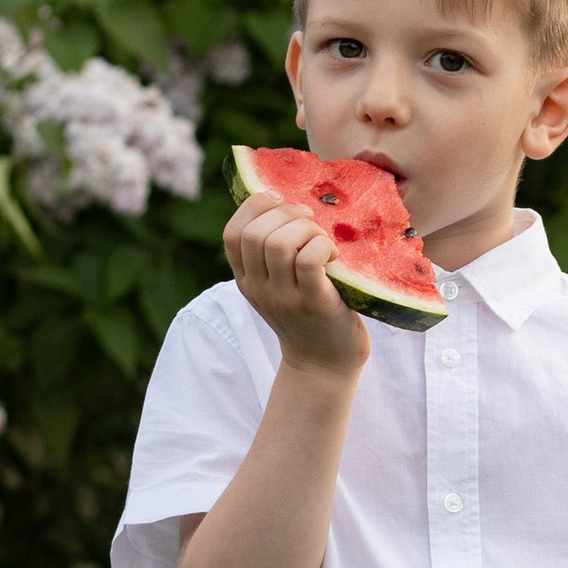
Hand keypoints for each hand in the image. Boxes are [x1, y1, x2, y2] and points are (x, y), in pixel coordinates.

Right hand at [222, 189, 368, 376]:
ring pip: (279, 243)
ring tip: (323, 242)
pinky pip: (309, 260)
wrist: (324, 366)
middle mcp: (258, 288)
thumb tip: (287, 206)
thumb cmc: (309, 316)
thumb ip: (273, 256)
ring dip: (307, 230)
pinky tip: (334, 257)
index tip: (282, 201)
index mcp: (246, 280)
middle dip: (286, 214)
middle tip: (310, 223)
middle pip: (255, 233)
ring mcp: (283, 297)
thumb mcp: (279, 286)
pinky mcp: (313, 303)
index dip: (255, 206)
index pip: (232, 233)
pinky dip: (323, 247)